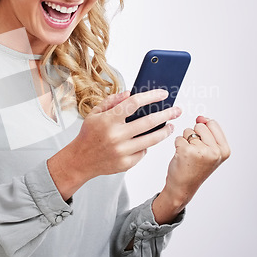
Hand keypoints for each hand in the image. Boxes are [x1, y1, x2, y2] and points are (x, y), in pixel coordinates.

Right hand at [48, 89, 181, 199]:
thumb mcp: (95, 113)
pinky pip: (143, 152)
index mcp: (108, 120)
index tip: (163, 94)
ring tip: (170, 125)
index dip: (151, 96)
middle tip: (176, 110)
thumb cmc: (88, 135)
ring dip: (165, 131)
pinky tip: (147, 140)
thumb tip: (129, 93)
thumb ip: (112, 101)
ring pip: (152, 139)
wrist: (80, 160)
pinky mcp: (126, 163)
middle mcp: (116, 135)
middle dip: (167, 114)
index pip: (134, 103)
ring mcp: (122, 151)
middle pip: (149, 122)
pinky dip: (147, 145)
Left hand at [153, 116, 230, 223]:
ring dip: (185, 141)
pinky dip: (177, 145)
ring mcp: (201, 151)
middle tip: (195, 152)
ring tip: (189, 155)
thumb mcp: (210, 152)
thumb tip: (201, 118)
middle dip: (194, 136)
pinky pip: (179, 138)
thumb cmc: (195, 169)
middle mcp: (215, 151)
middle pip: (200, 126)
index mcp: (224, 150)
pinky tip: (181, 157)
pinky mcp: (186, 151)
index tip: (203, 143)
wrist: (183, 187)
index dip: (204, 130)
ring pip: (188, 131)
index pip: (213, 124)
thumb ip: (209, 133)